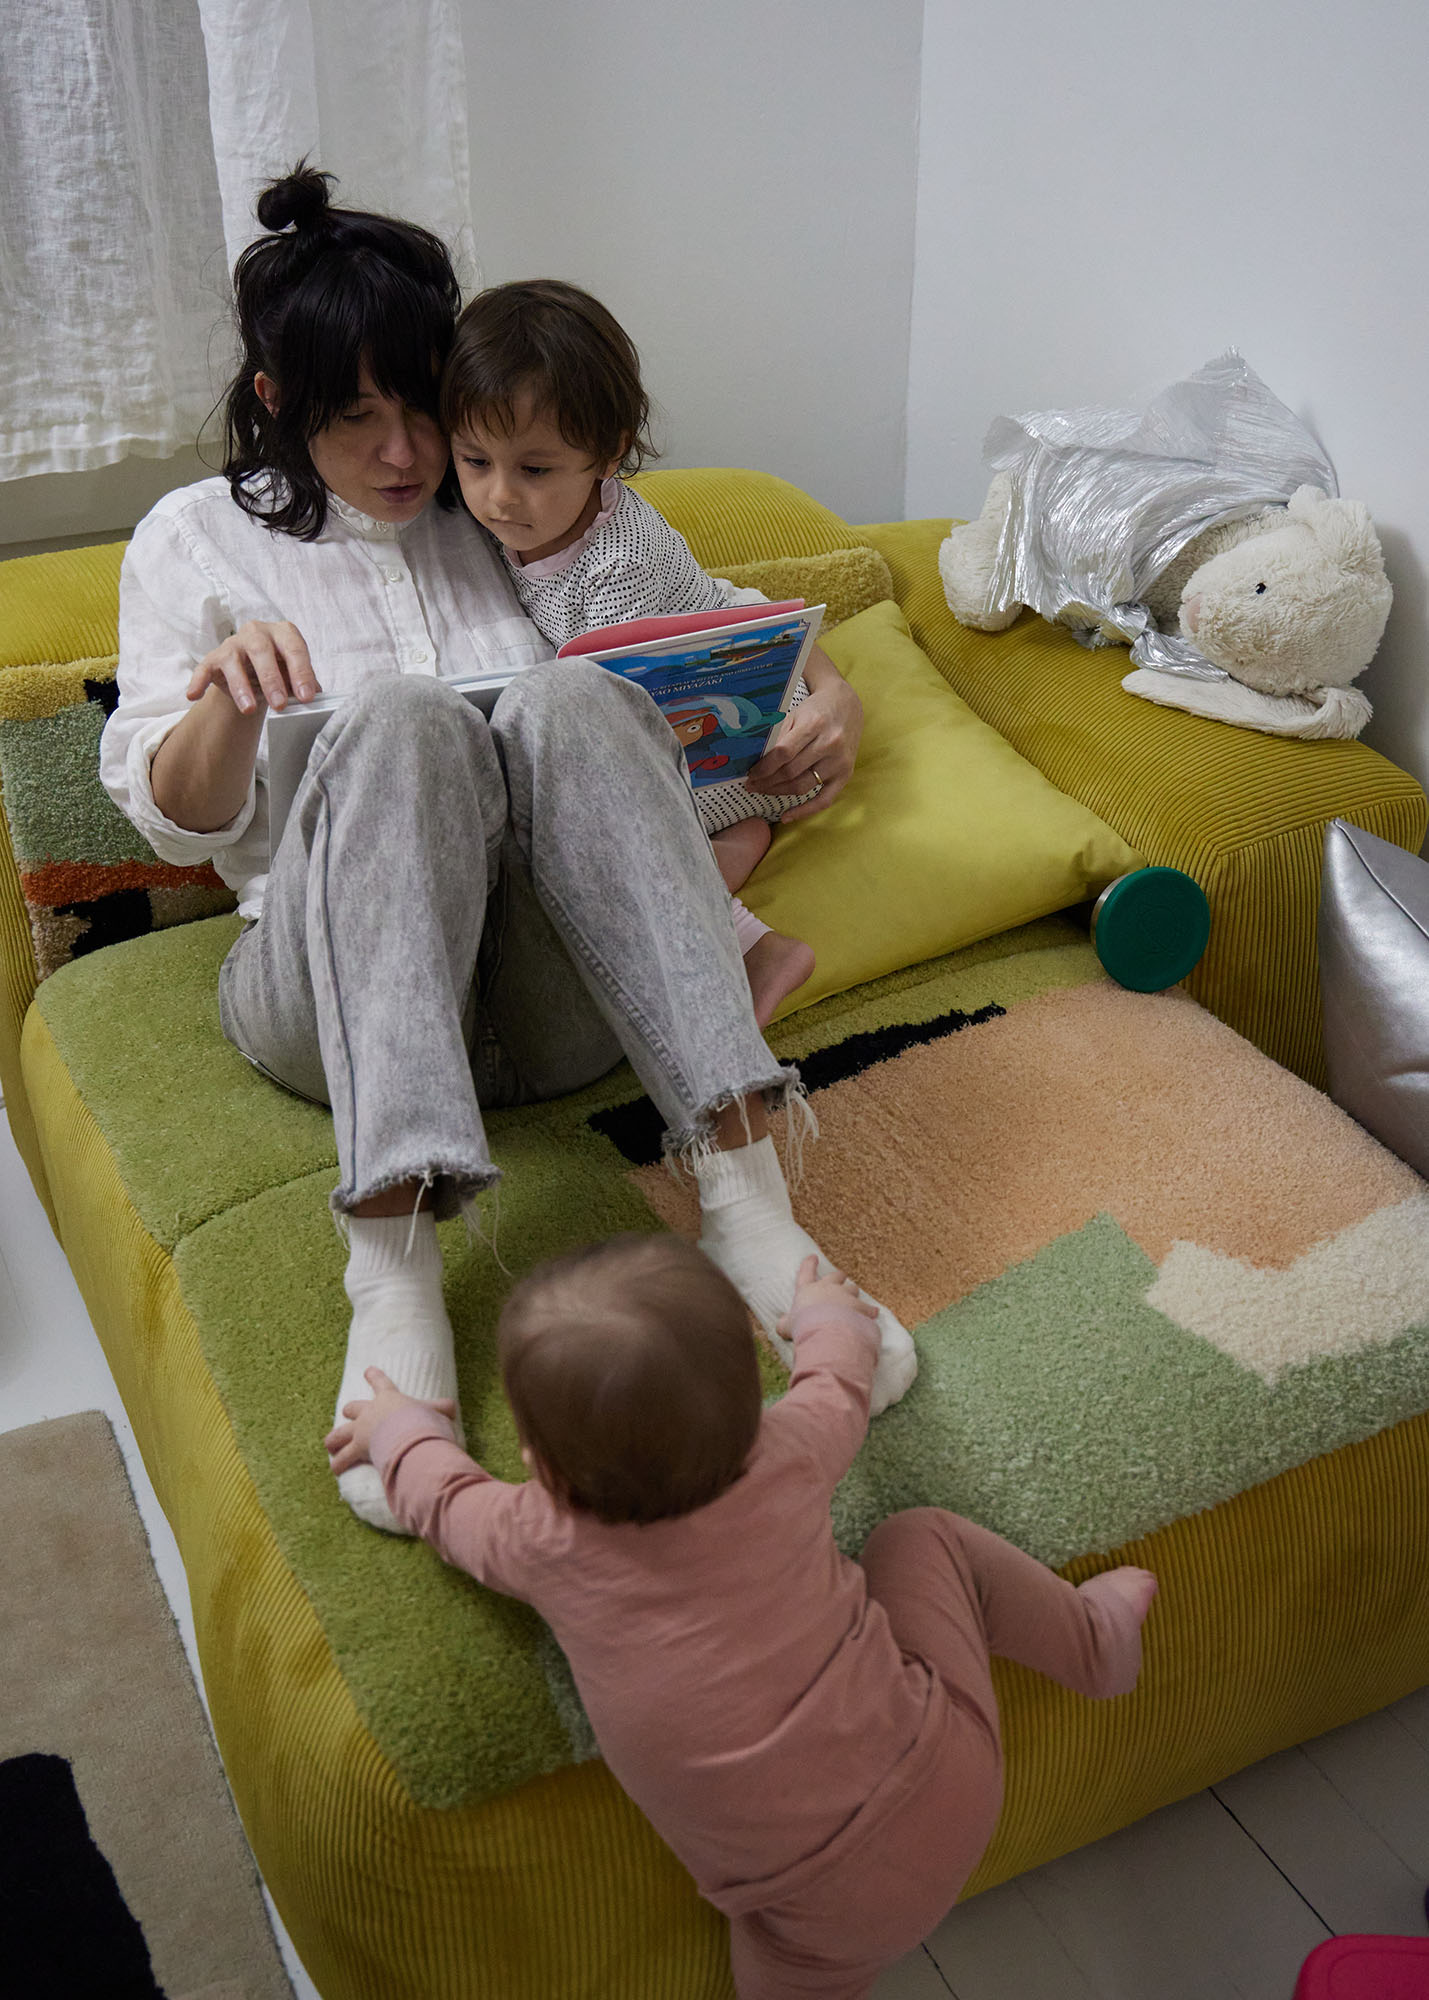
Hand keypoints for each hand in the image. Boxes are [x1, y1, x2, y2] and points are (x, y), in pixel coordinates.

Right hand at [186, 619, 321, 715]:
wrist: (252, 673)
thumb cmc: (279, 671)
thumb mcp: (294, 676)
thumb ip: (305, 683)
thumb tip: (316, 697)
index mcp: (283, 633)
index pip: (294, 649)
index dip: (302, 673)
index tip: (308, 697)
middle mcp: (257, 632)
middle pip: (263, 652)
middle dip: (272, 680)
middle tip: (281, 705)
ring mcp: (233, 644)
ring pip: (233, 661)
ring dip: (242, 687)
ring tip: (249, 709)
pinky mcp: (213, 658)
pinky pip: (203, 669)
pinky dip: (198, 681)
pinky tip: (193, 696)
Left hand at [323, 1366, 456, 1475]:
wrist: (409, 1436)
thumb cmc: (424, 1422)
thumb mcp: (438, 1411)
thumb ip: (443, 1409)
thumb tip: (452, 1409)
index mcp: (389, 1399)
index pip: (380, 1383)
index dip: (374, 1377)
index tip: (368, 1370)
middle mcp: (370, 1412)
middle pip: (353, 1408)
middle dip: (350, 1411)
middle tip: (347, 1413)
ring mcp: (361, 1430)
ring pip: (340, 1433)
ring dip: (334, 1439)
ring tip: (329, 1445)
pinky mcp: (356, 1449)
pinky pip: (343, 1458)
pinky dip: (339, 1464)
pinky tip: (336, 1469)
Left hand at [743, 651, 861, 820]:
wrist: (846, 706)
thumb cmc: (815, 710)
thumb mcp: (795, 714)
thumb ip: (778, 736)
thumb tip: (755, 761)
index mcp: (814, 724)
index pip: (783, 753)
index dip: (764, 767)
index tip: (751, 774)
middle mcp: (830, 743)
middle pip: (791, 772)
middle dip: (767, 781)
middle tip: (752, 785)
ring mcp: (839, 761)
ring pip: (803, 786)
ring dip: (779, 792)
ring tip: (763, 791)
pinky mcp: (846, 774)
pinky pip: (824, 800)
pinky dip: (804, 811)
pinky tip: (786, 816)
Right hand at [775, 1254, 878, 1345]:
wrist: (826, 1331)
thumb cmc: (804, 1326)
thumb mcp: (788, 1326)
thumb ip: (785, 1324)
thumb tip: (780, 1326)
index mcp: (808, 1290)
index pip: (806, 1273)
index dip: (809, 1264)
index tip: (812, 1257)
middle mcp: (828, 1288)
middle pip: (836, 1276)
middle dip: (838, 1277)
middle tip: (840, 1277)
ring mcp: (845, 1296)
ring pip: (852, 1288)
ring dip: (852, 1294)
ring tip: (854, 1300)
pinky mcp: (860, 1307)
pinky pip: (867, 1308)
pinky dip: (870, 1311)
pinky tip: (873, 1313)